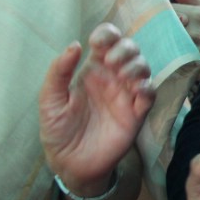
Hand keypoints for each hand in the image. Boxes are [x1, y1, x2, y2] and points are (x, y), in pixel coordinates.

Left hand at [39, 23, 153, 197]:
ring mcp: (125, 95)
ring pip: (143, 68)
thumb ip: (59, 72)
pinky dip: (147, 88)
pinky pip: (150, 94)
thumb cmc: (57, 130)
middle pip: (130, 50)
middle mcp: (112, 78)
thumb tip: (75, 45)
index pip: (107, 41)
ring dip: (136, 66)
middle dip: (125, 49)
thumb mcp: (49, 100)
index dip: (107, 35)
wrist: (70, 164)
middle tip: (111, 62)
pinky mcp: (137, 114)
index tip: (99, 42)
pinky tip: (135, 91)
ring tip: (122, 76)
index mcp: (92, 70)